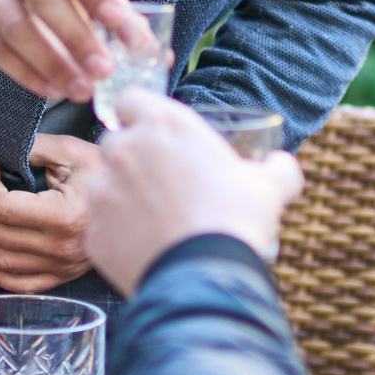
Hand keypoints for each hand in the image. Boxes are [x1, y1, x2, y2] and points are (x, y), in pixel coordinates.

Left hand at [0, 135, 100, 290]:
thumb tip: (3, 150)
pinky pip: (18, 283)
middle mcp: (60, 248)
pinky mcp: (60, 275)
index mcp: (64, 216)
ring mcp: (60, 266)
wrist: (139, 207)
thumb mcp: (75, 152)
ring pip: (0, 259)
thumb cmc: (107, 176)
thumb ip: (37, 147)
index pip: (2, 207)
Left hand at [84, 96, 302, 296]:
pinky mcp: (95, 229)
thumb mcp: (270, 186)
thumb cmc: (237, 219)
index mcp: (164, 125)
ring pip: (105, 184)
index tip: (155, 133)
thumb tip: (280, 165)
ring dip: (123, 196)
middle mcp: (125, 150)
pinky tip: (146, 246)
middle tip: (162, 182)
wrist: (206, 275)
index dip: (141, 114)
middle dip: (132, 158)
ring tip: (156, 220)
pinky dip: (118, 233)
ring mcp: (104, 190)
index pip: (131, 99)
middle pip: (115, 142)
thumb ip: (276, 167)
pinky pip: (102, 225)